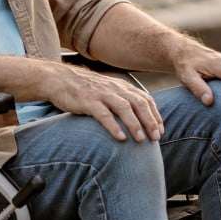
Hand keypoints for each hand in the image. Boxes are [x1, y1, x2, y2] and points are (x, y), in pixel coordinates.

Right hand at [42, 63, 165, 142]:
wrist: (60, 79)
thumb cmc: (85, 89)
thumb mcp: (107, 90)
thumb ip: (121, 100)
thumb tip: (137, 117)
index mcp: (122, 87)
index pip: (145, 99)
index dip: (155, 115)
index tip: (161, 131)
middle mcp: (115, 89)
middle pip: (139, 104)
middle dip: (150, 121)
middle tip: (156, 138)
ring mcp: (102, 94)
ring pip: (124, 108)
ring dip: (135, 124)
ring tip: (141, 139)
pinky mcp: (88, 101)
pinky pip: (104, 114)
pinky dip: (113, 126)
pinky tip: (120, 138)